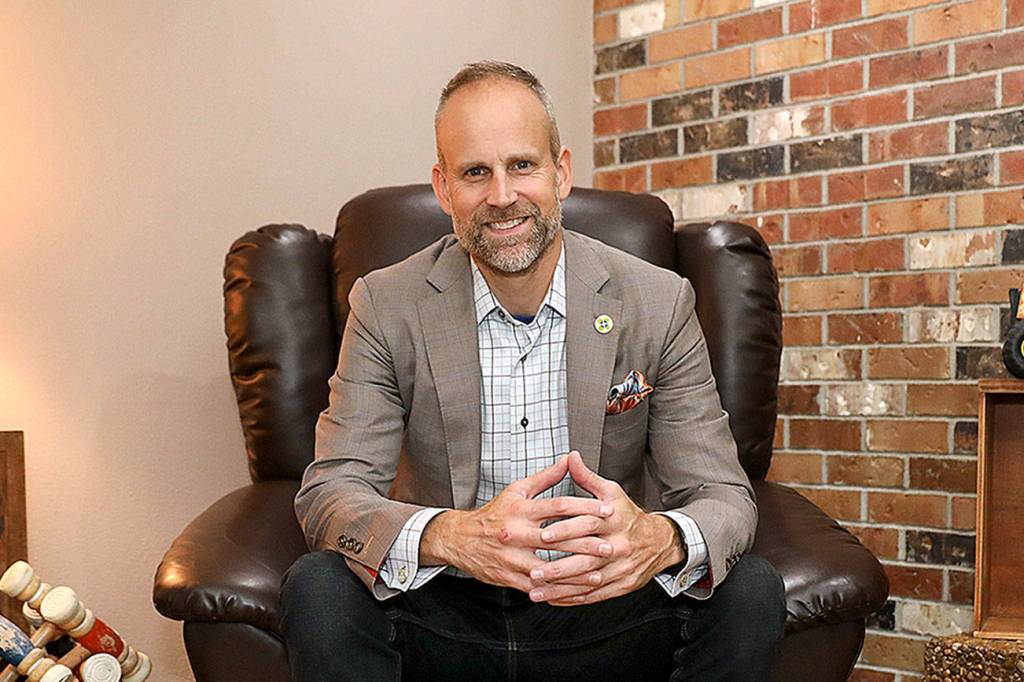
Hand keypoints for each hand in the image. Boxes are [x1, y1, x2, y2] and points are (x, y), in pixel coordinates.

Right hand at [420, 456, 611, 592]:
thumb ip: (545, 477)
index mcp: (521, 509)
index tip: (606, 510)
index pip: (558, 506)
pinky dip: (558, 589)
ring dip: (576, 572)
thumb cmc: (494, 514)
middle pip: (557, 537)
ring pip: (549, 567)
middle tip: (609, 545)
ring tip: (599, 572)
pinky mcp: (509, 577)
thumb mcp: (517, 490)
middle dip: (586, 543)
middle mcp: (516, 533)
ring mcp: (512, 557)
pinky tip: (574, 590)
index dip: (585, 507)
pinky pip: (538, 586)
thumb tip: (569, 459)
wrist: (461, 539)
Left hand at [528, 451, 684, 605]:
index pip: (587, 526)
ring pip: (588, 581)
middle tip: (533, 571)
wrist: (660, 541)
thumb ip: (587, 478)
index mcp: (614, 522)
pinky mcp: (622, 585)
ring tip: (536, 590)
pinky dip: (573, 598)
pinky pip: (595, 595)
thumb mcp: (611, 492)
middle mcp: (618, 546)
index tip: (543, 535)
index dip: (565, 530)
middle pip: (587, 559)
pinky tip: (554, 598)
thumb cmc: (629, 515)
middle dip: (559, 567)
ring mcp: (621, 568)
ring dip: (561, 588)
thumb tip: (570, 457)